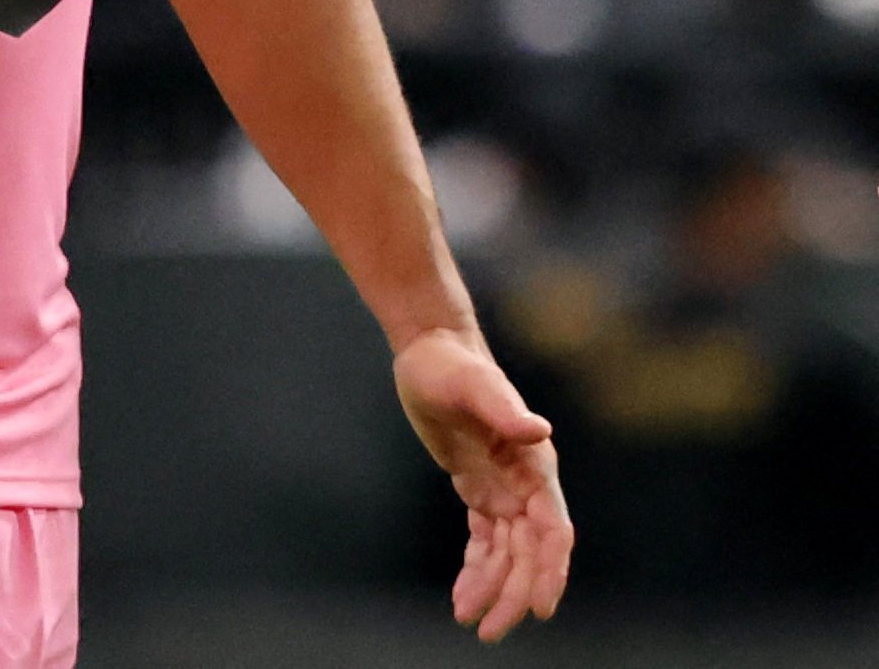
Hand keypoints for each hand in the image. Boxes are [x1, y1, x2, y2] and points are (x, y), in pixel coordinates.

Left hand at [394, 328, 571, 641]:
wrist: (430, 350)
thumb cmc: (451, 364)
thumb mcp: (471, 382)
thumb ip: (503, 406)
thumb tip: (538, 429)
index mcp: (535, 465)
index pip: (552, 530)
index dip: (550, 569)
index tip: (539, 606)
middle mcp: (527, 483)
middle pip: (530, 553)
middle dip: (515, 593)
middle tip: (490, 632)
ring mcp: (505, 490)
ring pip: (508, 554)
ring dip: (495, 589)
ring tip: (469, 620)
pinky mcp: (480, 490)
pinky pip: (485, 541)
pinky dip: (477, 569)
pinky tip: (463, 596)